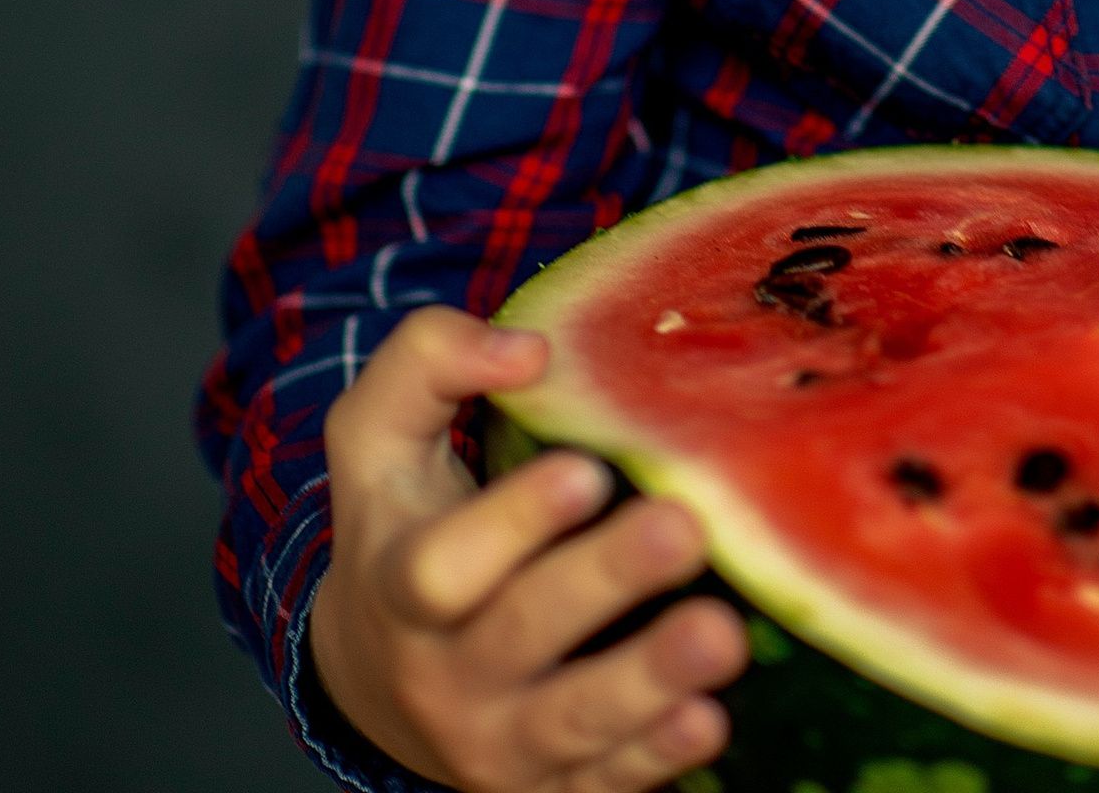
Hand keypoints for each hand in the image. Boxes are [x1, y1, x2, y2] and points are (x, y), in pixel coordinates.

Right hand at [308, 307, 747, 791]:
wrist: (378, 672)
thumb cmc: (405, 518)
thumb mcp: (381, 435)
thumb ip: (430, 361)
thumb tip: (525, 350)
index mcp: (400, 579)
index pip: (441, 563)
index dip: (511, 522)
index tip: (584, 469)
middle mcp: (443, 670)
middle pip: (520, 635)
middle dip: (604, 583)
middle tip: (682, 529)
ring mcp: (496, 739)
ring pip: (570, 721)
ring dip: (647, 681)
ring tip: (720, 636)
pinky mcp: (546, 785)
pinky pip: (598, 785)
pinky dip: (651, 761)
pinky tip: (706, 721)